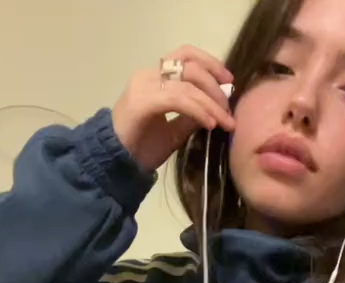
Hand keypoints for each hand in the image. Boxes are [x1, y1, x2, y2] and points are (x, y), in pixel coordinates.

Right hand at [112, 45, 234, 172]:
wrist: (115, 164)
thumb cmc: (140, 149)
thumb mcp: (173, 131)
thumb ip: (191, 116)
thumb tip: (216, 108)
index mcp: (154, 78)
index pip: (185, 57)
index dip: (210, 64)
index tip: (229, 83)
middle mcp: (149, 75)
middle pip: (190, 64)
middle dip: (215, 84)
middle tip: (229, 108)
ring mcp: (144, 86)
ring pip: (187, 83)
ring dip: (211, 102)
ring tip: (224, 122)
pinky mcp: (143, 102)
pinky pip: (179, 99)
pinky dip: (198, 110)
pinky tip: (209, 124)